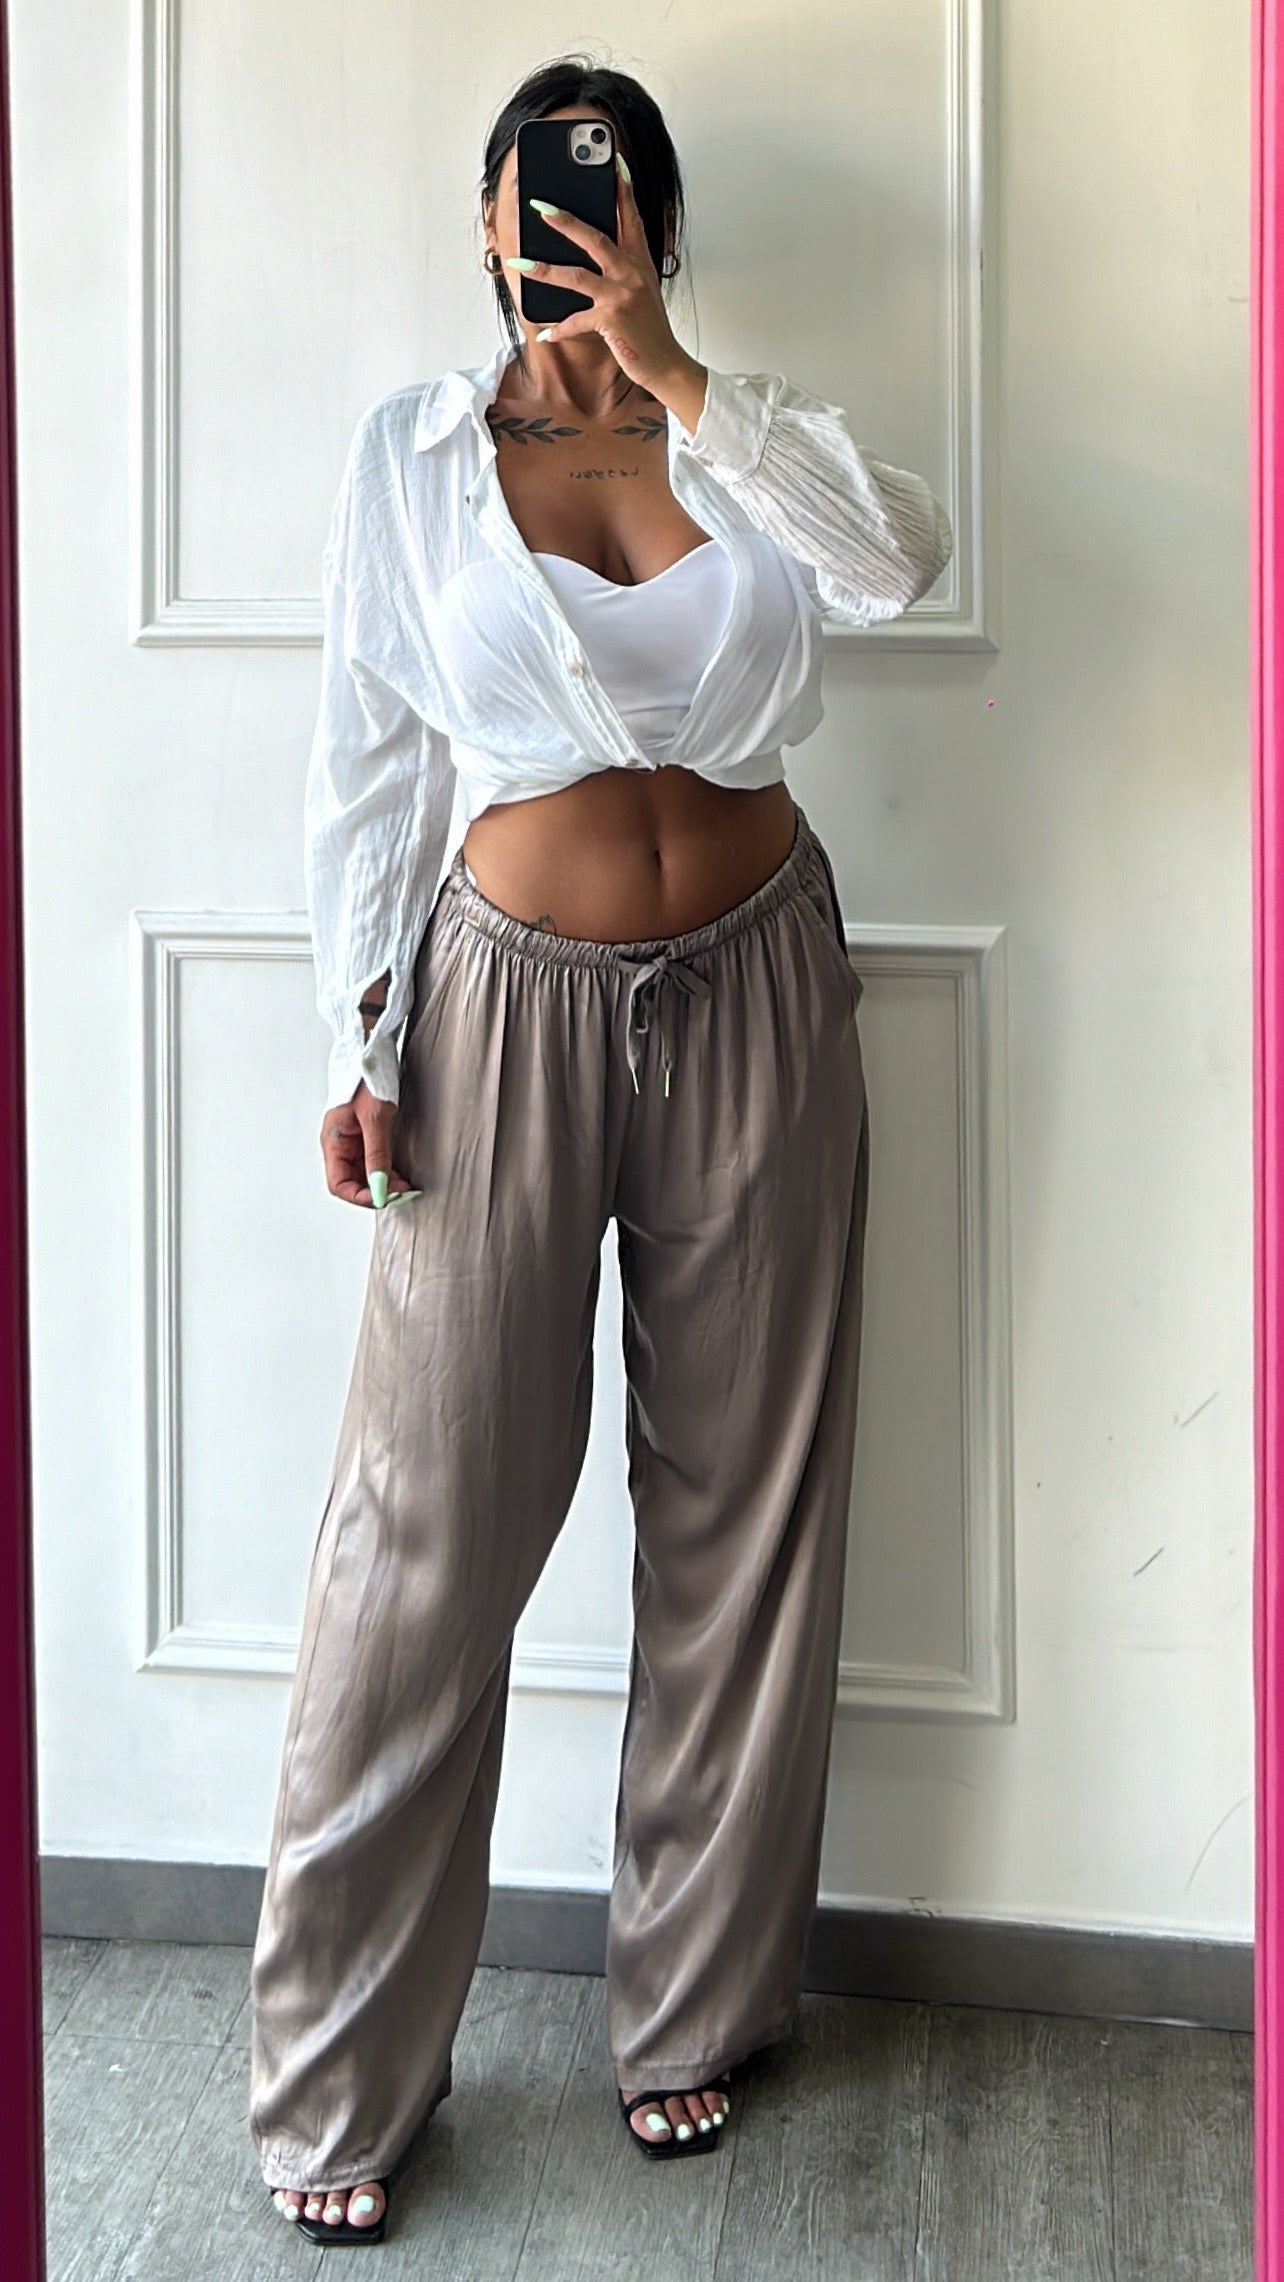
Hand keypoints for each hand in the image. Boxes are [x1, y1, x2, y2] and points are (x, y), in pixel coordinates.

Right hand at [320, 1085, 419, 1209]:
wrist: (372, 1052)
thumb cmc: (367, 1077)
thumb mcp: (375, 1118)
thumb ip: (377, 1154)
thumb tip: (379, 1187)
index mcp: (333, 1142)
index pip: (339, 1184)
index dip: (360, 1196)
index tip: (384, 1198)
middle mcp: (341, 1145)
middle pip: (352, 1182)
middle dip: (376, 1192)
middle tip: (402, 1194)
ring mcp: (354, 1141)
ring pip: (365, 1174)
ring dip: (384, 1184)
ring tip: (406, 1188)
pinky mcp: (367, 1136)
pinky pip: (374, 1162)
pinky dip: (387, 1173)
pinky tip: (402, 1176)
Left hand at [516, 153, 707, 423]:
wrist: (666, 364)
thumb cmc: (648, 328)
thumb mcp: (640, 291)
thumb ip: (620, 269)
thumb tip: (585, 255)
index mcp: (640, 261)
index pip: (632, 217)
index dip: (623, 188)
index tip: (615, 162)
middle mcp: (631, 273)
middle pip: (596, 238)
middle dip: (566, 221)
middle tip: (540, 206)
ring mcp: (621, 296)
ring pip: (576, 276)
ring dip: (544, 269)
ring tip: (519, 262)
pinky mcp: (611, 322)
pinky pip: (576, 321)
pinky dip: (559, 329)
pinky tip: (545, 332)